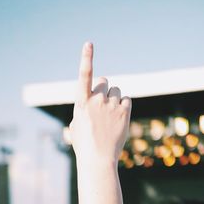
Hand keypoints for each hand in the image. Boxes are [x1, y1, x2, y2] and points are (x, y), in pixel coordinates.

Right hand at [70, 42, 131, 164]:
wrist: (98, 159)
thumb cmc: (84, 143)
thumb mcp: (77, 123)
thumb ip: (85, 107)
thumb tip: (94, 98)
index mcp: (81, 102)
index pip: (84, 75)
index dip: (86, 58)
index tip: (89, 44)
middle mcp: (96, 100)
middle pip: (104, 81)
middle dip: (103, 88)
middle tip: (102, 102)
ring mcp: (111, 106)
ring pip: (117, 91)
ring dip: (114, 98)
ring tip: (110, 115)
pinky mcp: (124, 112)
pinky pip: (126, 100)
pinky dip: (123, 106)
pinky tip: (118, 118)